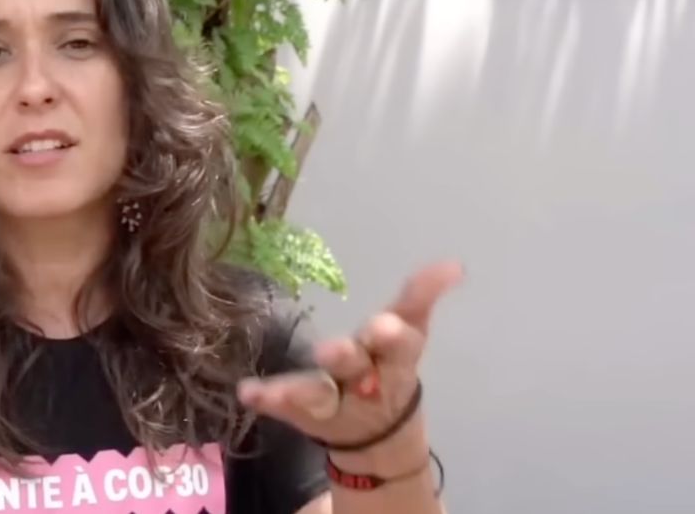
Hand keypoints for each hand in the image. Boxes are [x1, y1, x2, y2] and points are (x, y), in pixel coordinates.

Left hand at [237, 261, 463, 469]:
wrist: (378, 436)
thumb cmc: (389, 369)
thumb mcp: (410, 334)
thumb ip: (422, 297)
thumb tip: (454, 265)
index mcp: (395, 359)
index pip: (401, 344)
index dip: (394, 335)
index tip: (386, 325)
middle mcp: (366, 384)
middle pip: (357, 368)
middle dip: (345, 357)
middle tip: (330, 350)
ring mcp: (334, 404)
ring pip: (318, 396)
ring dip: (298, 390)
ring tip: (274, 390)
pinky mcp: (304, 415)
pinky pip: (284, 408)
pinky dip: (267, 400)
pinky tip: (247, 392)